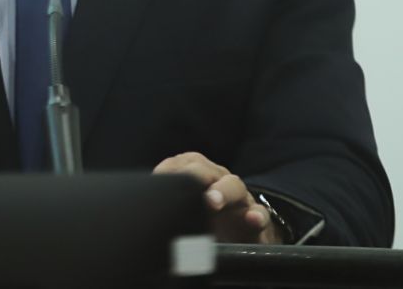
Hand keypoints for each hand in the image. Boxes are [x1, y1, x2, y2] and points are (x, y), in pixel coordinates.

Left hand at [153, 151, 282, 243]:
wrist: (244, 238)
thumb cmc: (208, 221)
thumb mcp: (186, 211)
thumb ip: (169, 205)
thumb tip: (142, 210)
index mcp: (200, 176)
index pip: (184, 164)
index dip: (170, 170)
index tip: (156, 181)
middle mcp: (219, 182)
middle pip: (208, 171)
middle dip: (195, 176)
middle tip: (185, 189)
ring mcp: (240, 200)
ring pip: (234, 186)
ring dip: (222, 191)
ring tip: (212, 202)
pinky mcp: (257, 220)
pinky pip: (261, 214)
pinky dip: (257, 216)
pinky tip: (252, 219)